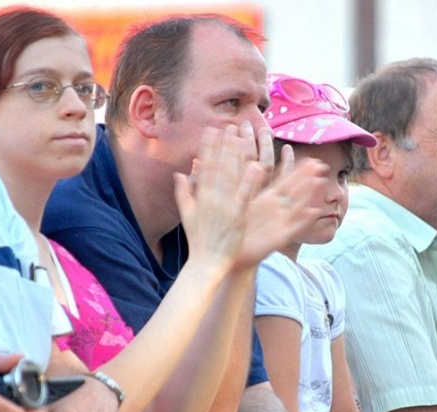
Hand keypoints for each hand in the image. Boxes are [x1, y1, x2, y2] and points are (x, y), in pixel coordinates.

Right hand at [175, 124, 265, 271]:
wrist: (206, 262)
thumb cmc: (198, 240)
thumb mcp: (186, 214)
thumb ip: (183, 192)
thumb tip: (179, 174)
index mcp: (200, 196)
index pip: (205, 166)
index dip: (209, 146)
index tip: (213, 129)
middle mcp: (211, 197)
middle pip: (219, 165)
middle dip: (224, 144)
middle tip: (230, 124)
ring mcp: (225, 206)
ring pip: (232, 175)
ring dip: (237, 155)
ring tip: (244, 136)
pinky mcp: (237, 216)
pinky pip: (245, 195)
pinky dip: (250, 180)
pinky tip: (257, 165)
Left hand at [232, 156, 330, 268]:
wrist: (234, 254)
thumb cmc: (234, 229)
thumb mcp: (240, 203)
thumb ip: (247, 184)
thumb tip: (256, 164)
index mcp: (267, 200)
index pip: (286, 181)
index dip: (298, 170)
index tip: (309, 158)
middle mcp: (278, 210)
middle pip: (296, 191)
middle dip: (308, 178)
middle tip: (321, 164)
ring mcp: (281, 223)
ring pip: (299, 207)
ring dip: (310, 195)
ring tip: (320, 182)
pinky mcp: (282, 238)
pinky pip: (296, 227)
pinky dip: (305, 220)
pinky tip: (314, 211)